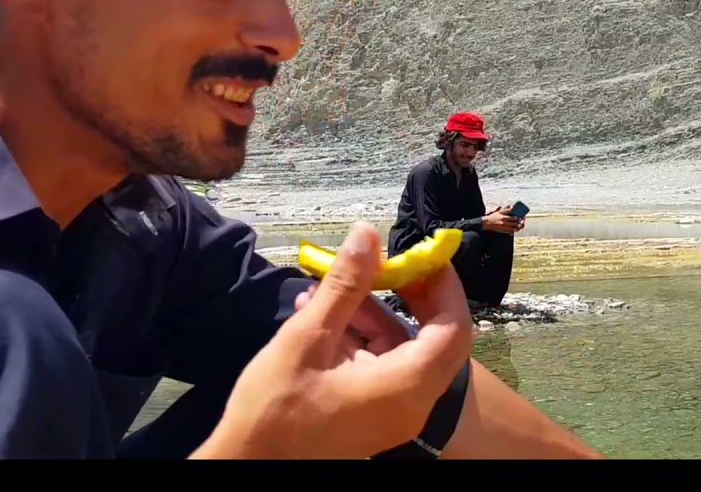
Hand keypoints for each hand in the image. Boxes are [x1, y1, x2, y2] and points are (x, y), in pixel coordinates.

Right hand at [193, 222, 473, 458]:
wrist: (247, 464)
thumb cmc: (274, 409)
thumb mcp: (307, 338)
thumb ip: (344, 285)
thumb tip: (368, 235)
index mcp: (406, 387)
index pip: (453, 328)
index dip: (444, 285)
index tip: (421, 253)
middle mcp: (412, 404)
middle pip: (435, 337)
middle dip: (411, 294)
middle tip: (384, 262)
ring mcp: (394, 412)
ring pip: (403, 348)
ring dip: (375, 312)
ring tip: (331, 284)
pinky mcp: (374, 413)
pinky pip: (383, 365)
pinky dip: (361, 336)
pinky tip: (322, 312)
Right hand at [483, 209, 523, 233]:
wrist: (487, 223)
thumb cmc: (494, 216)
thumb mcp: (500, 211)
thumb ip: (506, 209)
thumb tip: (512, 206)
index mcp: (504, 217)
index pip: (513, 218)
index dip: (519, 218)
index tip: (523, 217)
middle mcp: (504, 223)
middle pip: (515, 224)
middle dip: (520, 223)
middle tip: (523, 221)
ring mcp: (504, 228)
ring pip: (514, 229)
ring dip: (518, 228)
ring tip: (521, 225)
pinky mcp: (503, 231)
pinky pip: (510, 232)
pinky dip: (514, 231)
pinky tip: (516, 229)